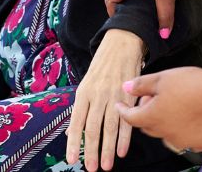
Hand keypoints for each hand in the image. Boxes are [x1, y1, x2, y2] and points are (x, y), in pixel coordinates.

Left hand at [66, 29, 145, 170]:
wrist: (123, 42)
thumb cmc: (102, 65)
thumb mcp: (86, 83)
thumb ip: (80, 109)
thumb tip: (71, 133)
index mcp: (84, 92)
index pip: (77, 122)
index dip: (74, 142)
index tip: (71, 160)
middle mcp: (98, 94)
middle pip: (93, 128)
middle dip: (91, 151)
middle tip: (91, 169)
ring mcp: (114, 95)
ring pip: (110, 127)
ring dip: (108, 149)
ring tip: (105, 165)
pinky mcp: (130, 94)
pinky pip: (127, 119)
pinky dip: (124, 137)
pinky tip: (121, 150)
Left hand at [116, 66, 201, 152]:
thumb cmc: (193, 84)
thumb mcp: (163, 78)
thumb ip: (142, 85)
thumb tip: (125, 88)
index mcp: (152, 118)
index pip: (130, 118)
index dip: (123, 110)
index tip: (120, 105)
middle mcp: (165, 134)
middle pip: (148, 126)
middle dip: (146, 113)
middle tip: (152, 97)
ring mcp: (183, 141)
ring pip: (166, 133)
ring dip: (165, 122)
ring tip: (174, 104)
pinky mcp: (199, 143)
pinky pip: (186, 137)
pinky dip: (184, 128)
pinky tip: (192, 114)